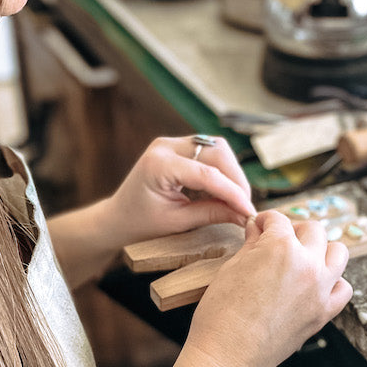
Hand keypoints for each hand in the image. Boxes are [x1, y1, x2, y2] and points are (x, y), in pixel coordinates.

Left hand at [102, 135, 255, 247]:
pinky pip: (209, 152)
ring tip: (235, 200)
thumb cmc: (141, 223)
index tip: (248, 210)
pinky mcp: (178, 147)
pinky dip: (221, 171)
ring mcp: (171, 143)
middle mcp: (165, 146)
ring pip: (217, 149)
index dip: (232, 193)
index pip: (207, 174)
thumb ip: (212, 214)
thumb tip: (244, 214)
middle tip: (244, 205)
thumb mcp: (177, 222)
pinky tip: (224, 192)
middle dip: (236, 179)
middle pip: (217, 152)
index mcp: (158, 164)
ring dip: (231, 173)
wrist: (118, 218)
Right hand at [175, 209, 352, 366]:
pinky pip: (343, 289)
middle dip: (294, 230)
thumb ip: (251, 245)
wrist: (226, 357)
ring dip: (322, 249)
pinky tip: (316, 283)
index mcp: (280, 247)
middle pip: (313, 230)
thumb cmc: (220, 316)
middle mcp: (306, 264)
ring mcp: (319, 289)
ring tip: (303, 256)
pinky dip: (333, 281)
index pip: (278, 220)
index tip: (259, 227)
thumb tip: (258, 230)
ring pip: (338, 253)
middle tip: (279, 239)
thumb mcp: (230, 268)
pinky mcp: (323, 313)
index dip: (264, 221)